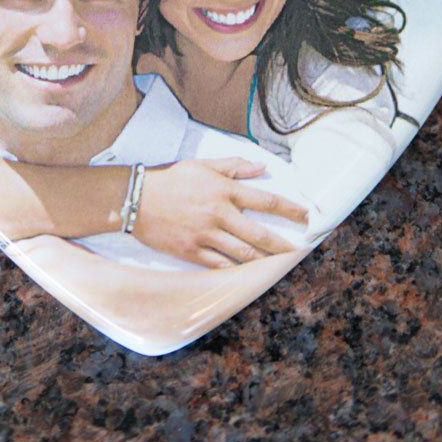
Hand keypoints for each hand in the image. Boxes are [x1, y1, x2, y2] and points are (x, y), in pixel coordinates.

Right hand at [132, 158, 310, 267]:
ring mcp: (205, 235)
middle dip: (282, 244)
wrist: (135, 199)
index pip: (265, 200)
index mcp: (223, 190)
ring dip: (263, 261)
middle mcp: (218, 214)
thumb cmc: (170, 179)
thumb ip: (233, 167)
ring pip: (242, 253)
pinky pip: (219, 265)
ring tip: (278, 266)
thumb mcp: (202, 166)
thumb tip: (261, 167)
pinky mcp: (191, 251)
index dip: (289, 209)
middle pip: (259, 233)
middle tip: (298, 251)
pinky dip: (236, 271)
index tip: (306, 216)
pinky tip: (248, 275)